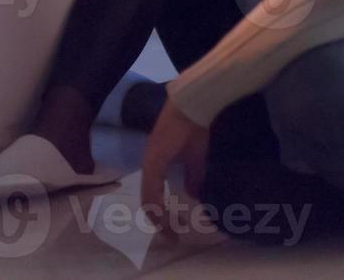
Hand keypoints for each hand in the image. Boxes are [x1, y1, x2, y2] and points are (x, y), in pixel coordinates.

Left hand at [140, 99, 210, 235]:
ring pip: (148, 198)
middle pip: (148, 201)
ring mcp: (150, 162)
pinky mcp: (154, 160)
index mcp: (156, 164)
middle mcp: (149, 165)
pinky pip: (151, 189)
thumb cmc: (194, 126)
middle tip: (172, 238)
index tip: (173, 232)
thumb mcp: (195, 157)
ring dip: (159, 218)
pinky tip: (164, 216)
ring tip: (170, 233)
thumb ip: (193, 176)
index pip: (153, 196)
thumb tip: (195, 195)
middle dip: (160, 222)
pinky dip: (157, 205)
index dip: (161, 216)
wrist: (193, 105)